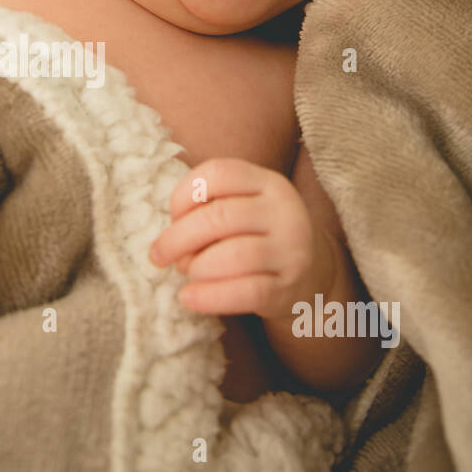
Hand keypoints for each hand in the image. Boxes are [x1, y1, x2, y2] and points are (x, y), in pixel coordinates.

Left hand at [148, 158, 333, 321]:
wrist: (311, 275)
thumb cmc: (258, 237)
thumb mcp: (242, 210)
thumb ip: (208, 211)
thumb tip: (168, 243)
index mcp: (267, 183)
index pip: (218, 173)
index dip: (184, 194)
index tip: (173, 217)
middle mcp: (284, 210)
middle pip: (219, 217)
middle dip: (178, 238)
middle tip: (161, 255)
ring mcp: (292, 249)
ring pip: (233, 256)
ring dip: (197, 268)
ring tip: (188, 274)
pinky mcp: (290, 286)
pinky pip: (247, 292)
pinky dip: (210, 297)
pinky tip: (189, 298)